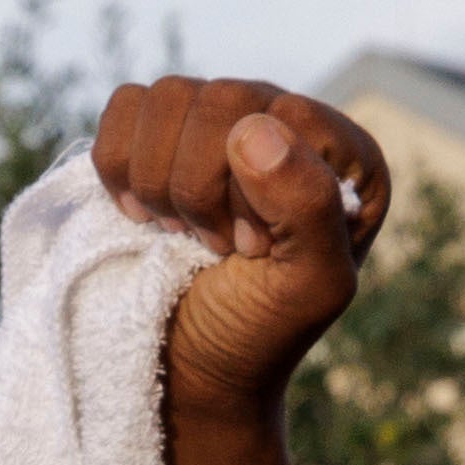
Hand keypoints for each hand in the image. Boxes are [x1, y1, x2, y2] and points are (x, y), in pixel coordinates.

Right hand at [95, 77, 388, 439]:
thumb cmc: (259, 330)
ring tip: (183, 233)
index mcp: (344, 155)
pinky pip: (125, 106)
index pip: (284, 113)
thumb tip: (254, 128)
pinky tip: (146, 215)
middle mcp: (286, 123)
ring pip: (167, 97)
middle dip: (201, 188)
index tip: (254, 249)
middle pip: (219, 98)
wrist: (191, 367)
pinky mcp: (159, 136)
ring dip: (160, 183)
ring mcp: (219, 124)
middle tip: (215, 246)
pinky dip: (120, 167)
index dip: (254, 186)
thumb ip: (309, 206)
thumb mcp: (310, 286)